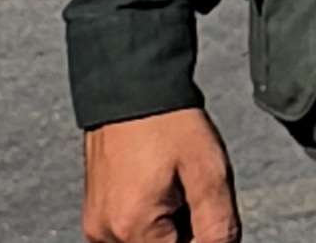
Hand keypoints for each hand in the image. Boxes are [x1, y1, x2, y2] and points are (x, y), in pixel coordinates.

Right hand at [81, 107, 236, 242]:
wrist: (131, 88)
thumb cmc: (168, 124)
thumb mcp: (209, 174)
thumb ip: (219, 226)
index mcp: (132, 227)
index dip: (205, 240)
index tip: (210, 213)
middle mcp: (105, 234)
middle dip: (188, 233)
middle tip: (193, 194)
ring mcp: (96, 226)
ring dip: (170, 228)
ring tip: (176, 187)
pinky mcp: (95, 215)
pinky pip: (131, 232)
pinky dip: (152, 220)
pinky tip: (162, 188)